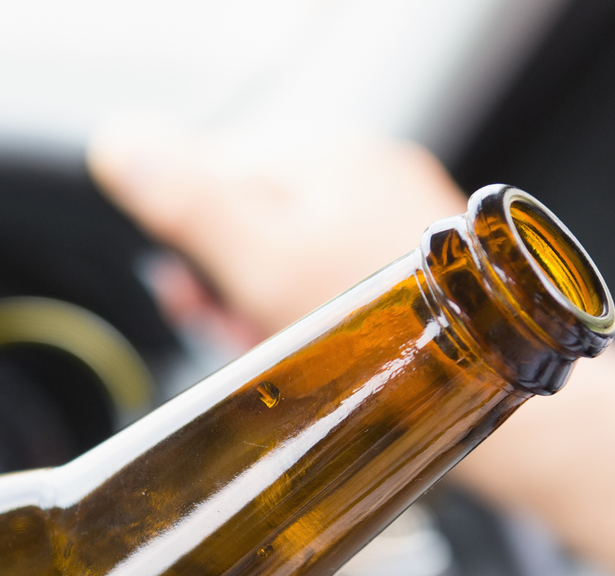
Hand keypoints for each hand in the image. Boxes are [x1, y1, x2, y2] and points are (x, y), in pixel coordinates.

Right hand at [89, 116, 468, 334]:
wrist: (496, 394)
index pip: (208, 174)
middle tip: (241, 334)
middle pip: (248, 216)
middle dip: (229, 281)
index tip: (202, 299)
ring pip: (286, 253)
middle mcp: (361, 172)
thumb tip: (118, 141)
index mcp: (322, 154)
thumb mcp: (264, 267)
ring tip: (279, 349)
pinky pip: (328, 279)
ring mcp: (388, 217)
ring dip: (263, 305)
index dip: (190, 245)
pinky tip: (319, 357)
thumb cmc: (391, 340)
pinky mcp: (407, 267)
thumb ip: (187, 203)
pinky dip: (308, 317)